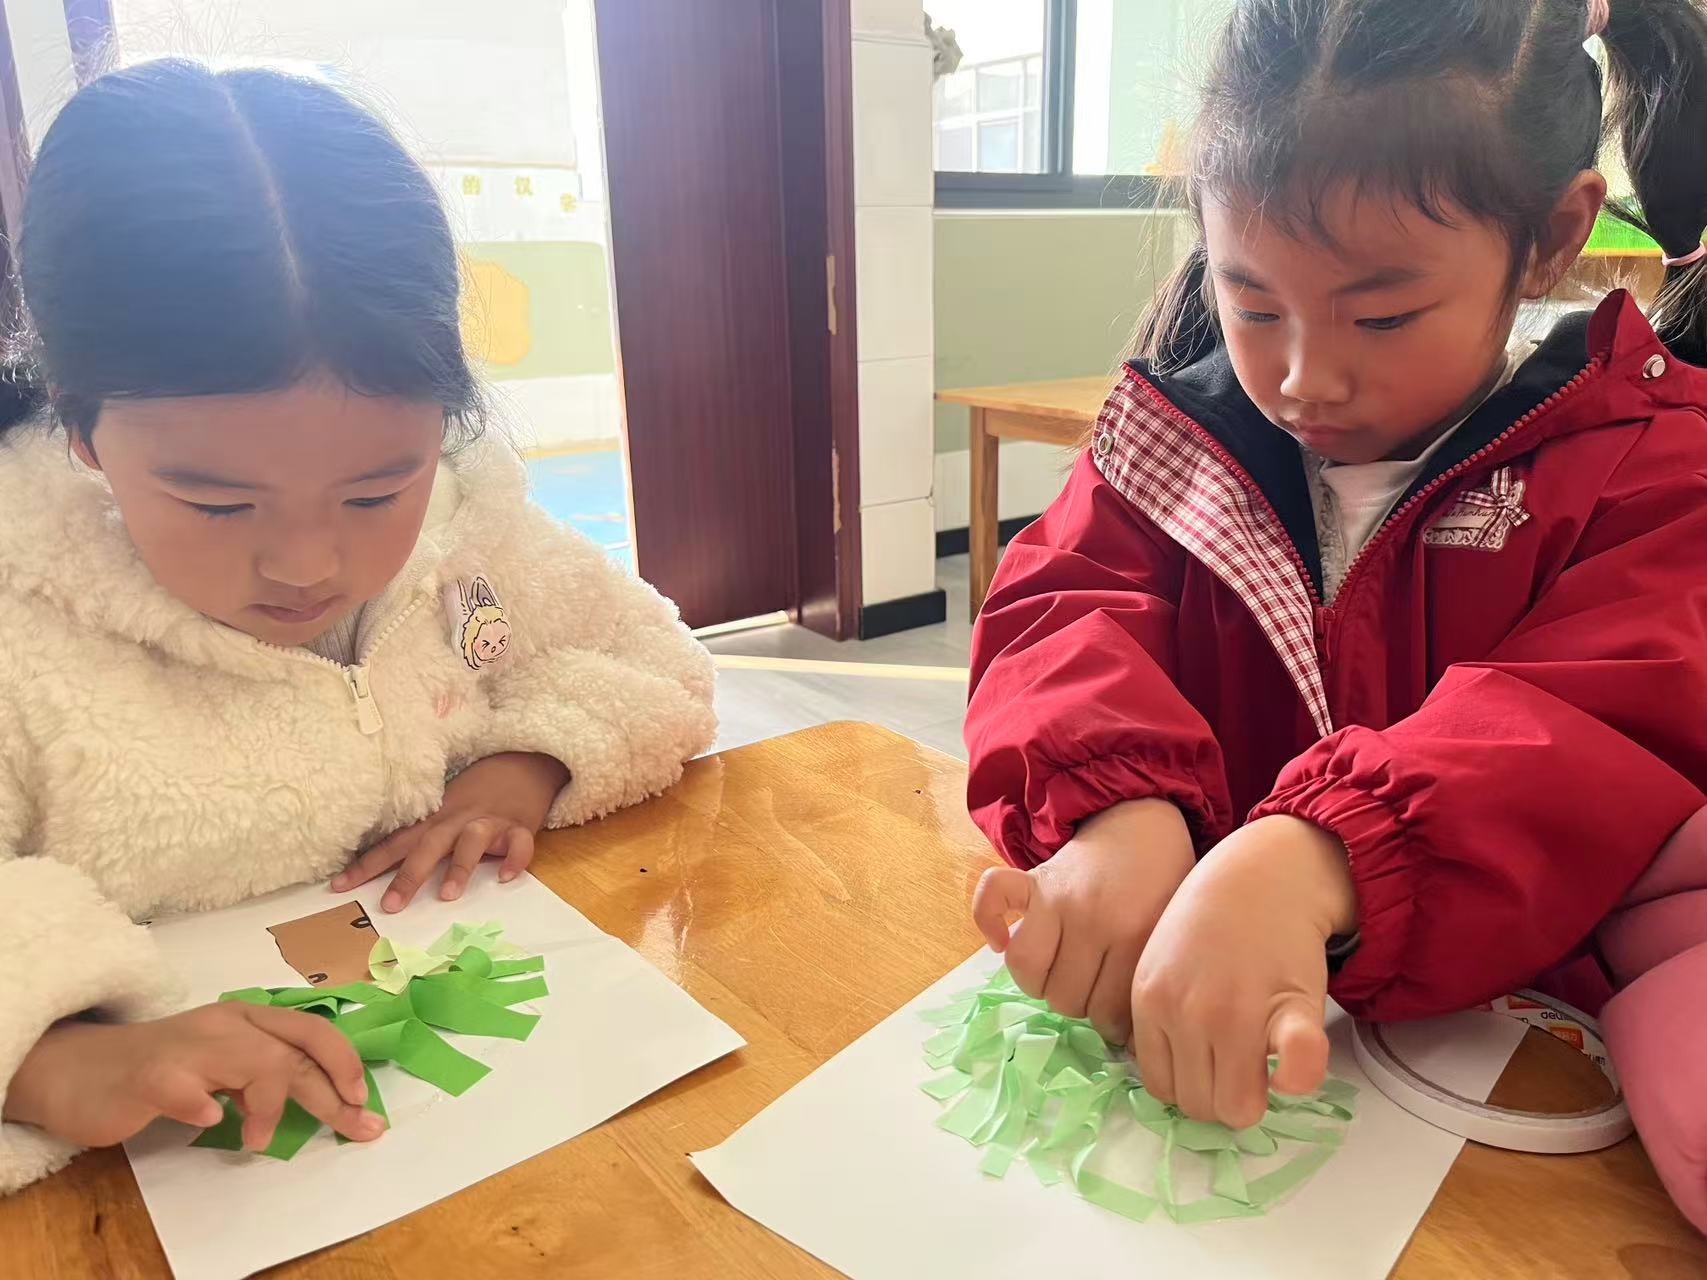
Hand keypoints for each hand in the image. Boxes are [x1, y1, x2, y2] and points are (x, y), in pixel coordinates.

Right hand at [2, 1002, 381, 1150]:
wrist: (75, 1069)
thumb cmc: (159, 1068)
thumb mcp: (224, 1064)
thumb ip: (266, 1072)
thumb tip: (326, 1096)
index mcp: (246, 1019)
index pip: (310, 1032)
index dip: (343, 1063)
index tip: (362, 1102)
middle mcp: (224, 1025)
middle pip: (293, 1053)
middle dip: (332, 1094)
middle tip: (357, 1128)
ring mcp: (188, 1048)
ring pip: (258, 1061)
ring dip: (271, 1106)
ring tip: (258, 1139)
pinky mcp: (150, 1077)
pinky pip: (186, 1089)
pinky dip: (202, 1106)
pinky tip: (209, 1120)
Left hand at [333, 752, 568, 911]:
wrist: (522, 764)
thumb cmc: (479, 794)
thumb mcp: (445, 809)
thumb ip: (425, 837)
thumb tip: (390, 870)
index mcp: (435, 820)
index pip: (395, 843)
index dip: (367, 866)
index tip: (338, 887)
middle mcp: (457, 820)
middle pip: (428, 845)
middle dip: (408, 875)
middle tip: (391, 906)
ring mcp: (489, 822)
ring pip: (471, 841)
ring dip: (459, 867)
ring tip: (448, 895)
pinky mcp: (519, 826)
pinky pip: (518, 842)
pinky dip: (513, 858)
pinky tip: (505, 876)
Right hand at [972, 799, 1194, 1042]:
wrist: (1145, 820)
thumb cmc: (1166, 885)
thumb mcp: (1170, 938)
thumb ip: (1148, 984)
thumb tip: (1124, 1049)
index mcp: (1133, 937)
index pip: (1108, 1015)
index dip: (1115, 1026)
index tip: (1123, 1017)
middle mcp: (1091, 918)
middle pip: (1065, 999)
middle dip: (1081, 1003)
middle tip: (1096, 985)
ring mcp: (1056, 898)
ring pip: (1026, 972)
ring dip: (1041, 980)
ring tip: (1060, 970)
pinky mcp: (1031, 879)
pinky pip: (991, 900)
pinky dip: (987, 923)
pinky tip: (1001, 940)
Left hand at [1130, 815, 1355, 1128]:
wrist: (1266, 874)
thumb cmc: (1214, 921)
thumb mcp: (1159, 964)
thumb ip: (1158, 1019)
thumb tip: (1174, 1084)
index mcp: (1150, 1002)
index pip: (1160, 1087)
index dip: (1188, 1085)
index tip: (1208, 1065)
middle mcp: (1187, 1012)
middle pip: (1198, 1104)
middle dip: (1220, 1096)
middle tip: (1239, 1063)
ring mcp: (1238, 1013)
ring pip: (1237, 1107)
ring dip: (1253, 1094)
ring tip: (1261, 1058)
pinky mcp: (1292, 1009)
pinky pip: (1297, 1066)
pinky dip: (1298, 1075)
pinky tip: (1291, 1065)